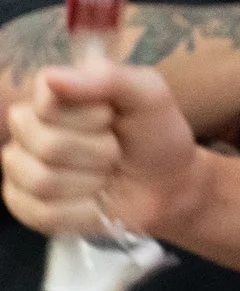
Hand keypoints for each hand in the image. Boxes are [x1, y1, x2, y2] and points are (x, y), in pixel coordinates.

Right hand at [3, 63, 203, 239]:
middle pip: (46, 146)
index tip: (112, 117)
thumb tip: (52, 77)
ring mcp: (21, 168)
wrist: (167, 186)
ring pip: (42, 181)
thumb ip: (109, 78)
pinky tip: (94, 201)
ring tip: (106, 174)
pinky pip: (42, 213)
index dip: (89, 116)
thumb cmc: (155, 134)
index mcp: (53, 95)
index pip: (47, 103)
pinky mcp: (24, 205)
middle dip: (97, 152)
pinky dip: (81, 211)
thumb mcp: (149, 95)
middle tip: (115, 150)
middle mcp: (28, 128)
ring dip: (91, 182)